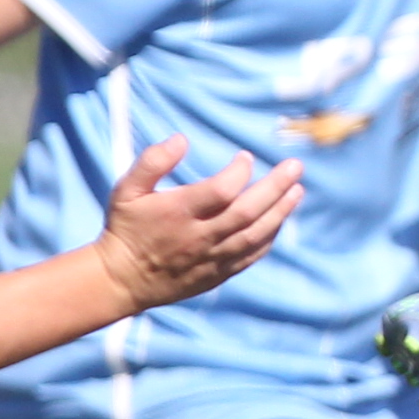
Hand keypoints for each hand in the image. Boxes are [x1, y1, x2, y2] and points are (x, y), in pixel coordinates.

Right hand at [93, 138, 300, 316]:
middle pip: (246, 212)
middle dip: (275, 187)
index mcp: (177, 213)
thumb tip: (180, 138)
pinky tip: (280, 218)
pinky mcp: (218, 273)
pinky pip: (251, 255)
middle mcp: (198, 237)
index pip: (221, 191)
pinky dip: (269, 237)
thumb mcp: (126, 191)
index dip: (239, 171)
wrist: (121, 279)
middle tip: (296, 166)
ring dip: (281, 212)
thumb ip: (151, 163)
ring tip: (298, 190)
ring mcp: (211, 258)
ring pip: (255, 235)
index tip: (245, 157)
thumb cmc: (127, 227)